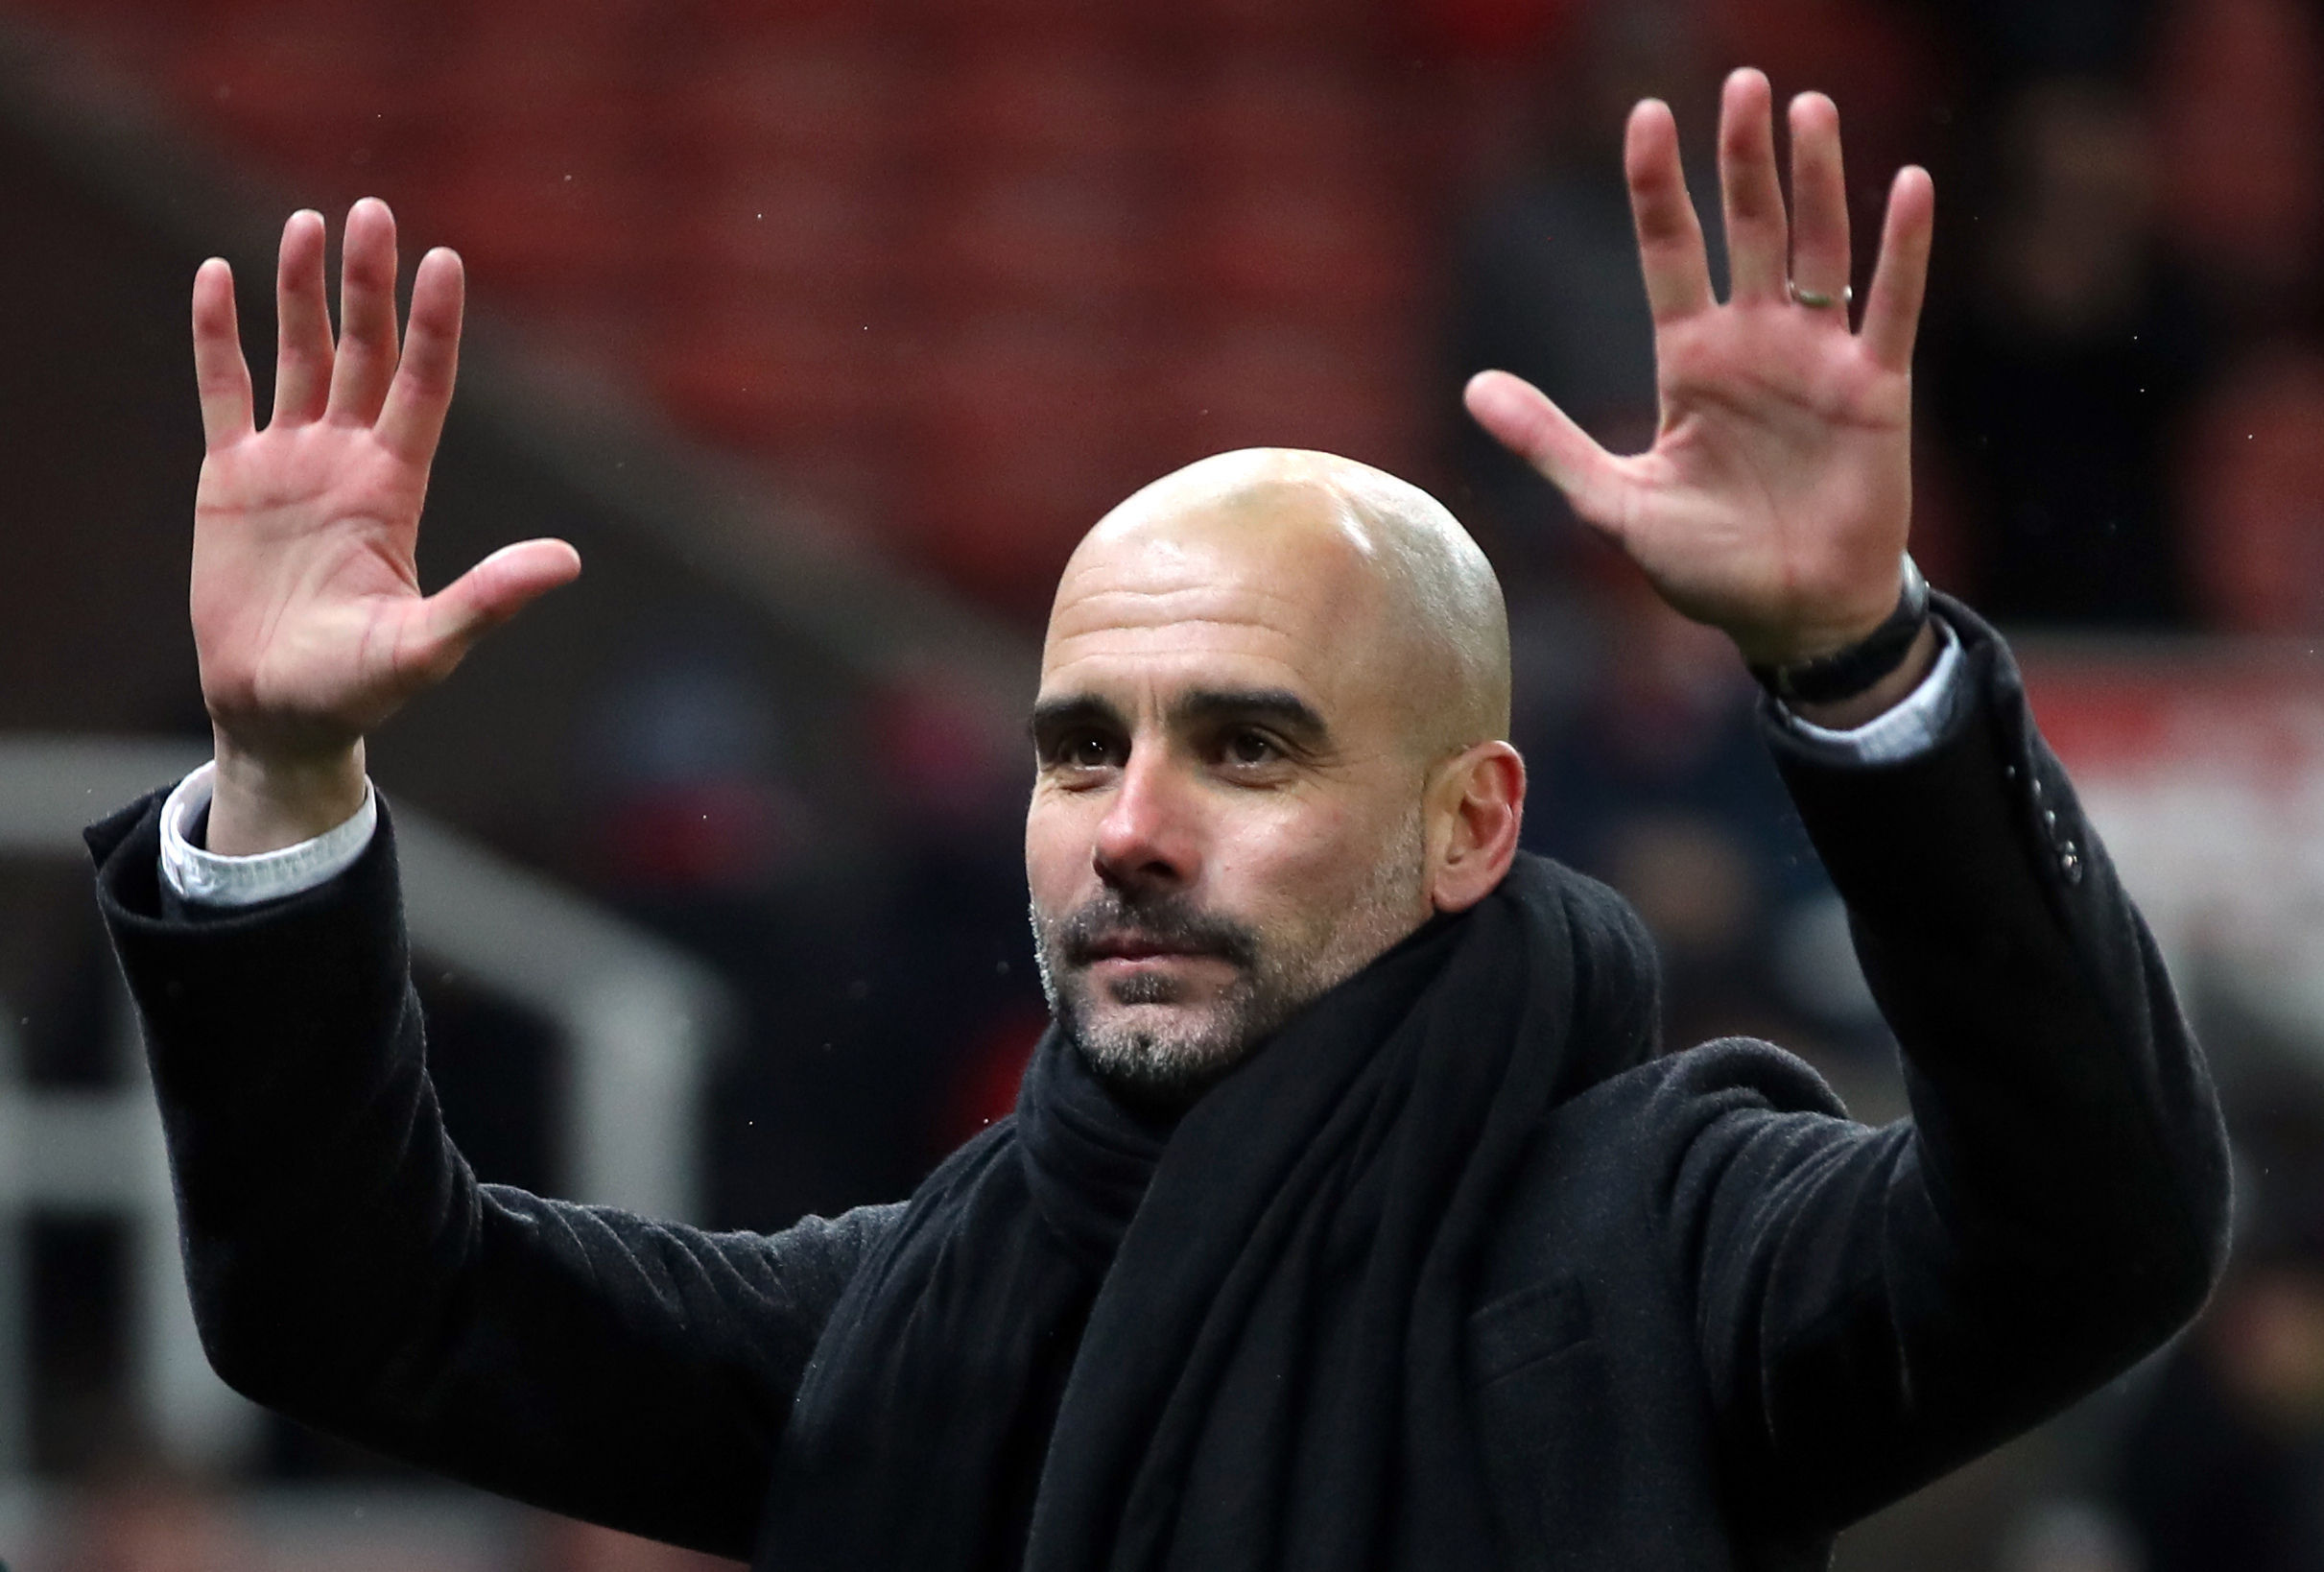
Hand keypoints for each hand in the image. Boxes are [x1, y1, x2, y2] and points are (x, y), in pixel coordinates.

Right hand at [190, 199, 579, 851]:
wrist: (280, 714)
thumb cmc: (358, 689)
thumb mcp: (428, 645)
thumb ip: (490, 598)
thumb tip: (569, 562)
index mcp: (396, 490)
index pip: (422, 387)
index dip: (433, 326)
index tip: (445, 261)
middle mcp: (348, 463)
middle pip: (366, 354)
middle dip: (369, 285)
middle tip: (372, 211)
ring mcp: (289, 465)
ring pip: (299, 358)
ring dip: (301, 293)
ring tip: (307, 223)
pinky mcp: (231, 479)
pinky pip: (224, 391)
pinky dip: (220, 336)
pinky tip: (221, 277)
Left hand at [1464, 69, 1934, 668]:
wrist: (1789, 616)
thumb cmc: (1706, 563)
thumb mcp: (1613, 504)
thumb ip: (1550, 443)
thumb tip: (1475, 388)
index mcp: (1689, 360)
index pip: (1668, 251)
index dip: (1658, 186)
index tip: (1646, 114)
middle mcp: (1754, 343)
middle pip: (1747, 228)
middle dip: (1742, 158)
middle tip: (1742, 81)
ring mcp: (1818, 359)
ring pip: (1818, 247)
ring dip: (1814, 180)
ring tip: (1808, 108)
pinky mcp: (1875, 388)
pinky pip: (1893, 305)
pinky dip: (1901, 248)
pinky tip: (1907, 182)